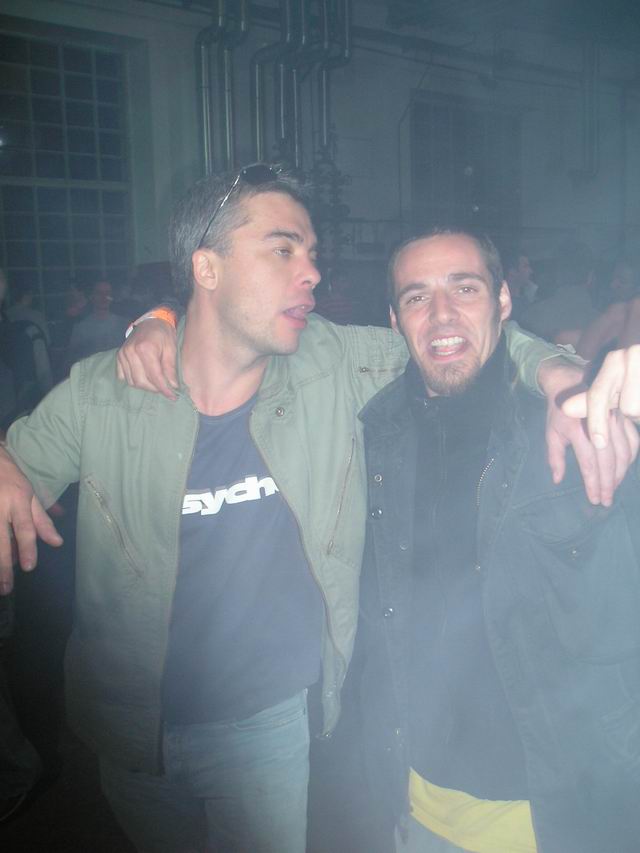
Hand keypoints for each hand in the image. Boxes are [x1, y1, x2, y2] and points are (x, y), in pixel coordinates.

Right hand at [0, 447, 62, 594]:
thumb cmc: (9, 478)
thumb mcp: (28, 494)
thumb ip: (41, 520)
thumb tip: (57, 543)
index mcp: (17, 501)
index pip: (24, 528)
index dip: (27, 548)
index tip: (29, 567)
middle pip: (1, 541)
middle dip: (4, 567)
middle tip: (7, 588)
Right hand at [116, 319, 178, 399]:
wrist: (151, 321)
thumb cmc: (163, 334)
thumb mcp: (171, 349)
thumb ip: (170, 368)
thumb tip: (173, 386)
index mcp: (146, 349)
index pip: (155, 376)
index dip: (164, 389)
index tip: (173, 396)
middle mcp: (131, 352)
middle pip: (141, 381)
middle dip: (154, 389)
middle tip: (165, 389)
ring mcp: (122, 354)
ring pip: (132, 381)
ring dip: (144, 386)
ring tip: (156, 384)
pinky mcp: (118, 356)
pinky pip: (123, 376)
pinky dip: (133, 380)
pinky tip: (144, 377)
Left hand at [539, 359, 637, 505]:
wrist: (568, 381)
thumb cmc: (558, 412)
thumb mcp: (551, 433)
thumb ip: (554, 458)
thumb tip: (558, 480)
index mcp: (578, 430)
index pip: (589, 463)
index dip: (593, 484)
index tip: (595, 499)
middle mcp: (599, 425)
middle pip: (608, 461)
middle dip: (608, 484)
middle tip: (607, 501)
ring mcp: (614, 419)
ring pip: (624, 452)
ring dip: (621, 474)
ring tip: (614, 488)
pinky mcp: (623, 417)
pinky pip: (633, 441)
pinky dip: (631, 457)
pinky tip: (625, 469)